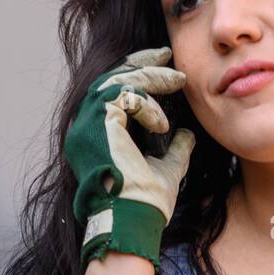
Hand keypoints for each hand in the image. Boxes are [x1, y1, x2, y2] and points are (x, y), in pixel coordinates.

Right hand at [63, 46, 195, 269]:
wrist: (134, 220)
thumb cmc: (146, 204)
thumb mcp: (167, 171)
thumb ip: (175, 151)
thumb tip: (188, 136)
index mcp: (97, 137)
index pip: (112, 94)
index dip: (138, 75)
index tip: (164, 66)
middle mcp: (85, 129)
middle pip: (110, 80)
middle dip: (141, 63)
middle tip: (167, 54)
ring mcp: (86, 126)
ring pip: (115, 82)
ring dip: (148, 78)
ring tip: (175, 81)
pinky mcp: (97, 126)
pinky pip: (123, 96)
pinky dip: (146, 104)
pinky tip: (162, 124)